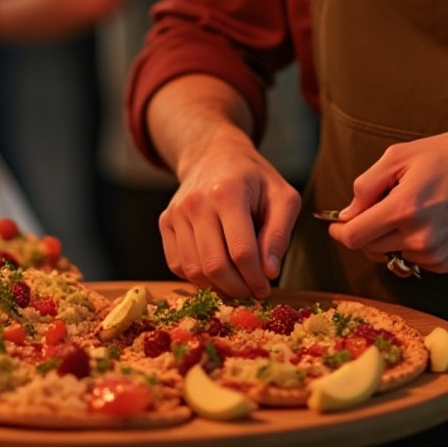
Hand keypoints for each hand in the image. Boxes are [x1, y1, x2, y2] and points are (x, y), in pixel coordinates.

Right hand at [159, 131, 300, 299]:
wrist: (215, 155)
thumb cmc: (254, 178)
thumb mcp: (282, 197)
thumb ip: (280, 233)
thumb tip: (269, 272)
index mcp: (228, 192)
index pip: (241, 251)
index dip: (255, 278)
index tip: (265, 289)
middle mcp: (196, 202)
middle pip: (214, 265)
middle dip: (237, 288)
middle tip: (251, 291)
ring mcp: (176, 212)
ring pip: (193, 270)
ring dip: (217, 287)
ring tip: (236, 283)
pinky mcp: (165, 222)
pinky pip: (177, 265)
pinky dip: (197, 278)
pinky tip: (216, 272)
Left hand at [329, 127, 447, 273]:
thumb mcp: (403, 154)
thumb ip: (367, 185)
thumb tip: (346, 214)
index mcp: (405, 207)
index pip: (354, 236)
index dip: (340, 229)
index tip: (337, 222)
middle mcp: (419, 237)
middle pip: (368, 248)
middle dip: (365, 229)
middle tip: (381, 204)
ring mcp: (435, 254)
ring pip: (390, 255)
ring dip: (388, 237)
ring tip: (410, 207)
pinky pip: (412, 260)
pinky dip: (409, 244)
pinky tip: (428, 220)